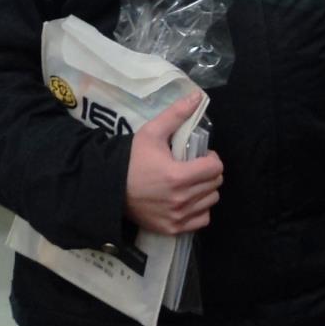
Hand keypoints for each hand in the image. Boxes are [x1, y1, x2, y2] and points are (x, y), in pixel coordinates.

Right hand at [124, 92, 223, 234]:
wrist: (108, 188)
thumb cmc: (131, 159)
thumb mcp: (152, 133)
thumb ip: (176, 115)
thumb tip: (197, 96)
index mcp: (178, 176)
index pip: (216, 168)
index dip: (211, 159)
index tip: (200, 156)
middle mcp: (181, 199)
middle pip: (215, 184)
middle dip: (209, 173)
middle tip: (194, 168)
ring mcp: (177, 217)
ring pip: (210, 201)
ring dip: (205, 190)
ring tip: (190, 183)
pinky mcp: (172, 229)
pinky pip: (202, 220)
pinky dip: (199, 210)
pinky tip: (188, 200)